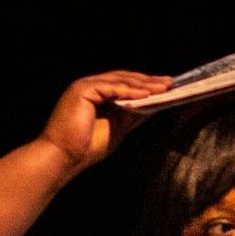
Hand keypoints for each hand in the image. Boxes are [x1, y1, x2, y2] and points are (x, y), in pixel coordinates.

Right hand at [38, 71, 172, 170]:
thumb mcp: (118, 128)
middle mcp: (90, 86)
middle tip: (170, 83)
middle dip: (148, 81)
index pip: (125, 84)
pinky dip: (129, 91)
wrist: (64, 156)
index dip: (146, 85)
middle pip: (124, 79)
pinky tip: (146, 94)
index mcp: (97, 94)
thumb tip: (151, 105)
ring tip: (163, 88)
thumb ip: (132, 115)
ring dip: (143, 84)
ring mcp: (85, 85)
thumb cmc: (86, 147)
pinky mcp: (82, 89)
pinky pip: (110, 87)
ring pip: (119, 80)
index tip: (166, 88)